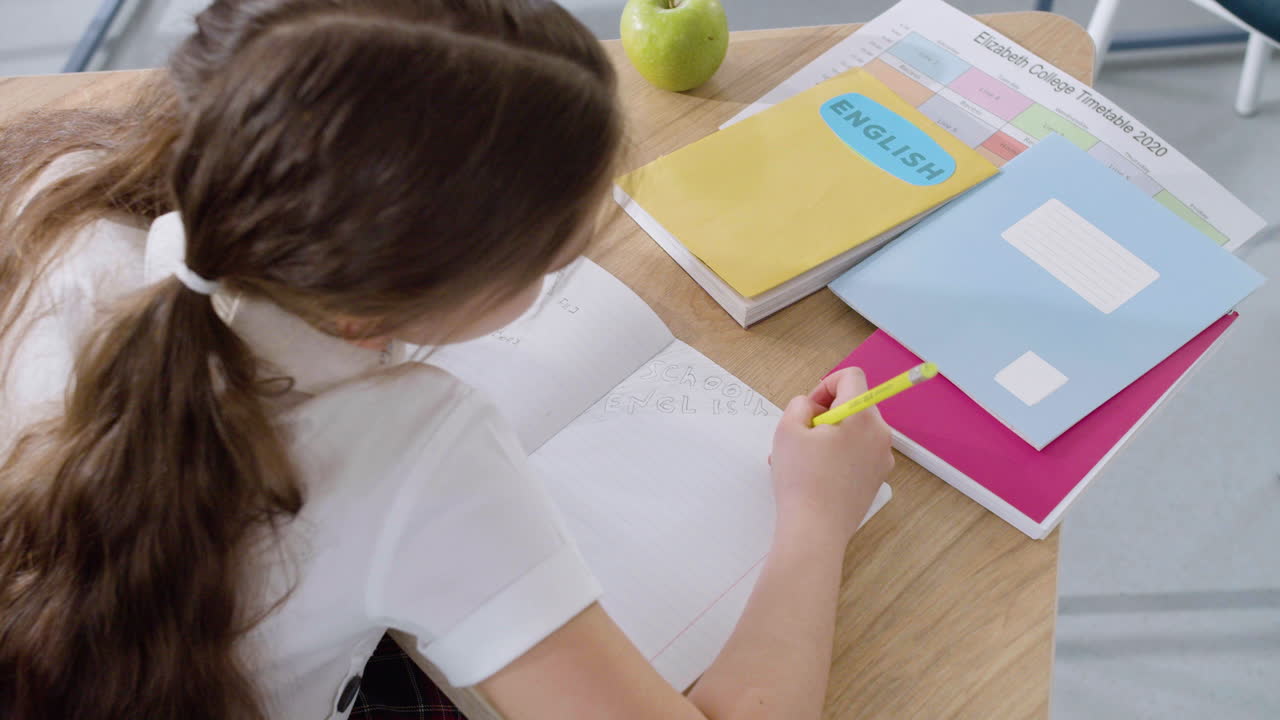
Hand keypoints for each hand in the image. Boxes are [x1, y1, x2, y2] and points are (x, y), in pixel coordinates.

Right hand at [770, 367, 893, 544]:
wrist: (815, 531)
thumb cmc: (801, 478)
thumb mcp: (787, 429)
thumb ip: (800, 404)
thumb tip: (814, 409)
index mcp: (862, 415)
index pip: (852, 376)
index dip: (826, 384)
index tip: (809, 408)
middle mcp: (880, 433)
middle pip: (854, 405)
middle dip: (825, 414)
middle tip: (800, 436)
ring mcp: (882, 458)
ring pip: (854, 431)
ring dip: (828, 436)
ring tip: (800, 459)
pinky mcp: (876, 478)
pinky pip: (858, 453)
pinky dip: (838, 455)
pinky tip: (814, 475)